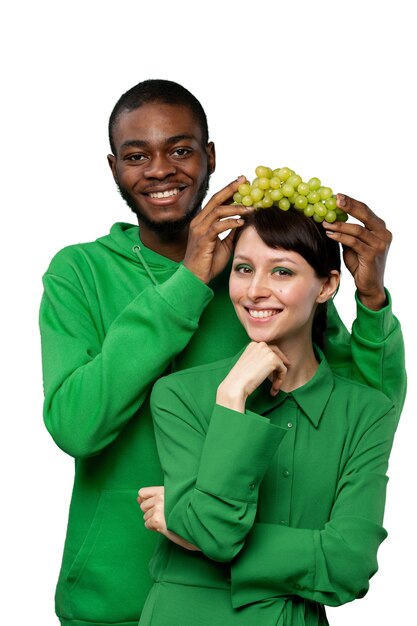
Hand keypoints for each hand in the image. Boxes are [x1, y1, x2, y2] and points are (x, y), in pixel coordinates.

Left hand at [137, 486, 199, 550]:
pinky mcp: (156, 520)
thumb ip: (155, 497)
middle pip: (143, 506)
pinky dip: (154, 527)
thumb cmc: (187, 512)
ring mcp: (158, 508)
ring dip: (153, 520)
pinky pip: (147, 524)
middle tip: (164, 516)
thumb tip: (138, 499)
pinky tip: (165, 526)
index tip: (150, 506)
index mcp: (165, 490)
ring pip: (145, 516)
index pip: (143, 492)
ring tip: (167, 521)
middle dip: (150, 512)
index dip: (145, 500)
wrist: (198, 524)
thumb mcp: (173, 500)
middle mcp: (161, 497)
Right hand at [183, 176, 252, 282]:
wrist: (196, 278)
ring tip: (250, 207)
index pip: (216, 200)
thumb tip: (244, 221)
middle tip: (245, 181)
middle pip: (216, 199)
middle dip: (231, 189)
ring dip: (235, 208)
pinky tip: (241, 222)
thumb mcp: (225, 243)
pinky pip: (217, 226)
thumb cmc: (209, 262)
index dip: (229, 190)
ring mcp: (199, 229)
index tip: (243, 182)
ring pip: (217, 211)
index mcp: (202, 220)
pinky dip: (230, 222)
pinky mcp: (202, 239)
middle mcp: (199, 221)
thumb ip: (231, 231)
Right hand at [216, 342, 289, 411]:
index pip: (269, 350)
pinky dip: (280, 380)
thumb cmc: (239, 378)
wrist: (236, 384)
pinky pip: (283, 370)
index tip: (276, 372)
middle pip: (277, 354)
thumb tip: (275, 363)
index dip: (274, 361)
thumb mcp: (249, 363)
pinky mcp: (273, 359)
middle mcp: (260, 344)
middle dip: (279, 367)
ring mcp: (267, 351)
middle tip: (278, 380)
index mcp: (253, 344)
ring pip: (281, 363)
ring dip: (279, 377)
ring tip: (274, 388)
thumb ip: (259, 360)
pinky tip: (273, 388)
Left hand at [324, 194, 390, 309]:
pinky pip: (354, 242)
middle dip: (348, 206)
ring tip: (325, 222)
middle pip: (365, 214)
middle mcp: (383, 234)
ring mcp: (379, 244)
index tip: (337, 196)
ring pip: (357, 229)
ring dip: (339, 225)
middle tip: (334, 201)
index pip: (365, 210)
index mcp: (380, 228)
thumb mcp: (354, 244)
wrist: (369, 284)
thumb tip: (331, 219)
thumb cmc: (360, 263)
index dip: (351, 202)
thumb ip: (348, 232)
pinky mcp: (372, 255)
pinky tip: (330, 234)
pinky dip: (340, 237)